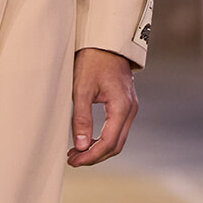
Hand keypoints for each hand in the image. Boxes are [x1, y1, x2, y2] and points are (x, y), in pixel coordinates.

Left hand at [67, 47, 137, 167]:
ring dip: (98, 149)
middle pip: (115, 145)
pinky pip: (117, 129)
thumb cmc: (92, 61)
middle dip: (94, 156)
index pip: (108, 143)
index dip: (90, 156)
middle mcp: (131, 110)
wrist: (106, 43)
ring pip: (117, 139)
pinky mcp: (126, 105)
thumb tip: (81, 146)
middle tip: (72, 160)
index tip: (73, 160)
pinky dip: (103, 139)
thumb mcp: (81, 88)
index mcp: (121, 107)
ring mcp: (131, 108)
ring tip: (76, 152)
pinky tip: (87, 140)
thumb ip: (82, 119)